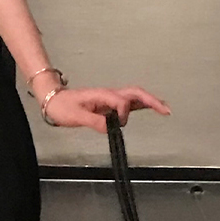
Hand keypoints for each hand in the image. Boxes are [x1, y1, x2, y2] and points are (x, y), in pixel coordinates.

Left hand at [42, 85, 170, 132]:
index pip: (121, 102)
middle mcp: (109, 95)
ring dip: (150, 101)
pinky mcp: (109, 104)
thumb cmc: (62, 107)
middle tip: (166, 110)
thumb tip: (110, 127)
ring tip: (164, 110)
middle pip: (135, 93)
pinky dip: (142, 104)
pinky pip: (129, 102)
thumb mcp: (74, 116)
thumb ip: (93, 121)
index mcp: (102, 95)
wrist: (53, 100)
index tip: (116, 124)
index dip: (123, 113)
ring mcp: (110, 98)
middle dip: (151, 100)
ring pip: (134, 96)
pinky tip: (149, 108)